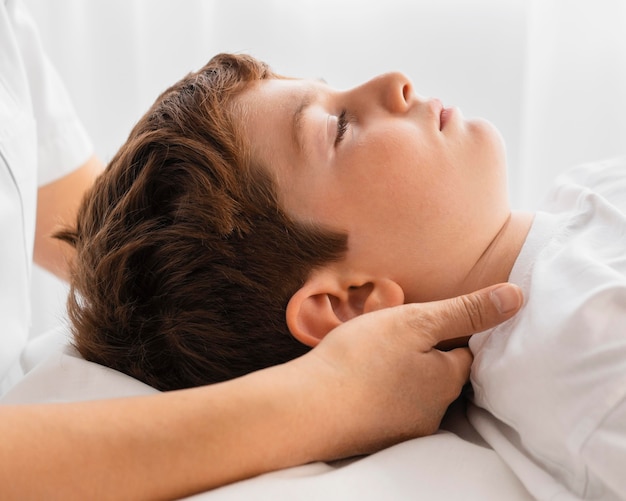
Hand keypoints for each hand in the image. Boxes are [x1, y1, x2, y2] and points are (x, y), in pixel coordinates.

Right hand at [294, 283, 522, 458]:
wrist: (308, 409)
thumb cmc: (361, 358)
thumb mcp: (416, 322)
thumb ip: (466, 311)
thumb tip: (518, 296)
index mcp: (447, 379)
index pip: (467, 353)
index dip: (454, 334)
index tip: (433, 323)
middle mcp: (434, 410)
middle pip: (441, 376)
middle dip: (426, 357)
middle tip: (398, 338)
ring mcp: (405, 429)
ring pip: (415, 394)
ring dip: (403, 377)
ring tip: (376, 359)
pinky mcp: (377, 438)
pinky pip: (390, 410)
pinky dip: (381, 395)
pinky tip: (361, 383)